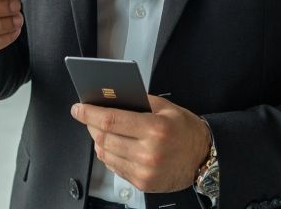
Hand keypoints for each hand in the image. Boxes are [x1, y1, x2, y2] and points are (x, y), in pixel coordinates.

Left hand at [71, 95, 210, 193]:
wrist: (203, 158)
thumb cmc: (186, 131)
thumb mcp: (167, 108)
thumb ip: (139, 101)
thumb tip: (112, 98)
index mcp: (155, 129)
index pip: (111, 120)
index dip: (89, 114)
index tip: (78, 109)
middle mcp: (148, 152)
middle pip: (104, 138)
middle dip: (91, 126)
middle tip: (88, 118)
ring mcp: (144, 170)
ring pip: (106, 155)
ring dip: (98, 142)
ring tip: (101, 132)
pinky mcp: (142, 183)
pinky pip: (115, 168)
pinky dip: (109, 156)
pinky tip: (113, 146)